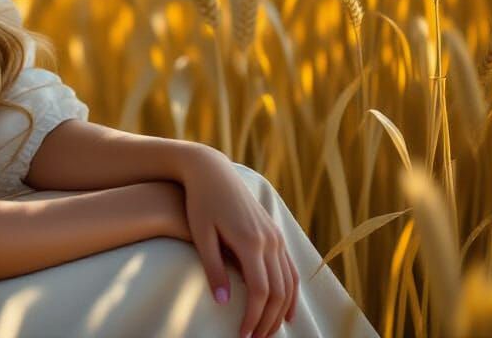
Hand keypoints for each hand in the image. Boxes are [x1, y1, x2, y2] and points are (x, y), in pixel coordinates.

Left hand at [177, 146, 297, 337]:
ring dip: (281, 311)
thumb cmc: (200, 201)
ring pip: (289, 283)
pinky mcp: (275, 232)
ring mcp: (275, 235)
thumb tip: (224, 303)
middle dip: (268, 321)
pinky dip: (291, 292)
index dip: (253, 318)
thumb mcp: (201, 233)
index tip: (242, 336)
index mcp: (250, 241)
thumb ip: (213, 268)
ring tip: (268, 333)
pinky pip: (290, 269)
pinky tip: (286, 310)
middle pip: (278, 292)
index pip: (259, 291)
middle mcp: (269, 239)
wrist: (211, 170)